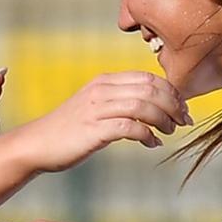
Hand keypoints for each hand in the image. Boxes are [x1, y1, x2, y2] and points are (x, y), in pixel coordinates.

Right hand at [15, 70, 183, 168]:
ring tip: (170, 132)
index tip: (183, 108)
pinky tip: (152, 143)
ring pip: (143, 106)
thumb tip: (153, 108)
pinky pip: (130, 128)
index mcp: (105, 81)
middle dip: (173, 105)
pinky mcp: (95, 130)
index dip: (171, 91)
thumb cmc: (70, 129)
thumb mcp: (97, 107)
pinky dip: (147, 135)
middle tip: (183, 121)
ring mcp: (97, 109)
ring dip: (164, 120)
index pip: (148, 77)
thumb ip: (121, 102)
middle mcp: (102, 90)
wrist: (37, 144)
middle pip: (150, 89)